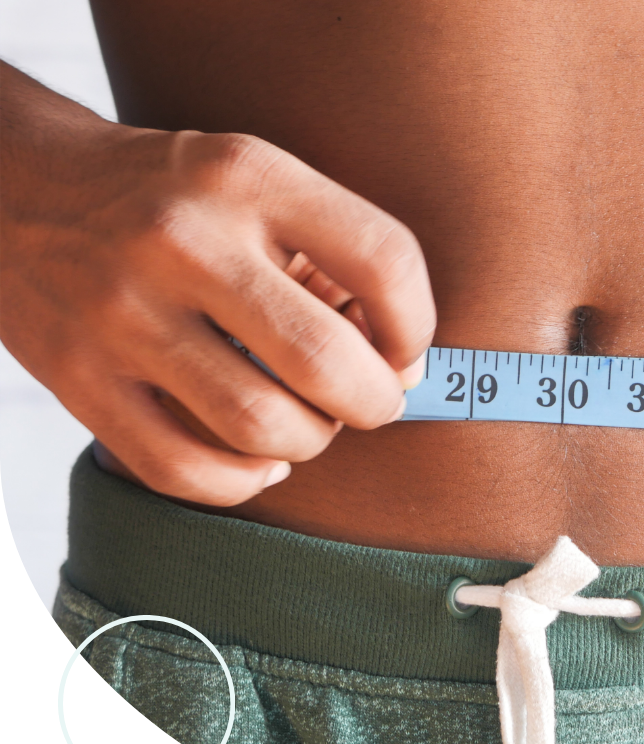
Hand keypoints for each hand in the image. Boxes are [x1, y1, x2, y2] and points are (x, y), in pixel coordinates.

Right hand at [0, 126, 435, 505]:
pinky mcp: (79, 378)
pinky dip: (245, 480)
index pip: (383, 262)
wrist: (15, 186)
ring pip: (263, 427)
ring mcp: (122, 314)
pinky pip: (186, 470)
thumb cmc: (171, 196)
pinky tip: (259, 458)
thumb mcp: (253, 181)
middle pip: (326, 363)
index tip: (404, 349)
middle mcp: (182, 241)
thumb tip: (402, 366)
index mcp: (246, 177)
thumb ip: (334, 257)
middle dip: (376, 401)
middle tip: (370, 399)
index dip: (417, 326)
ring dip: (312, 441)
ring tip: (308, 420)